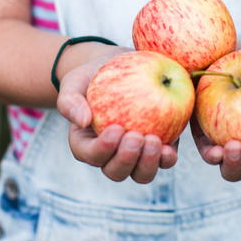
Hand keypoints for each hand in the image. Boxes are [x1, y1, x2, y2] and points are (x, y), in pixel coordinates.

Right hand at [55, 47, 179, 182]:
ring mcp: (135, 155)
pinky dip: (167, 157)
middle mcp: (110, 156)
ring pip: (141, 174)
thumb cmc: (90, 76)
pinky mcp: (157, 147)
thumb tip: (82, 121)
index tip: (116, 129)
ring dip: (148, 164)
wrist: (117, 67)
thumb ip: (70, 101)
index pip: (91, 155)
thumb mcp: (74, 82)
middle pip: (116, 172)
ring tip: (154, 142)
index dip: (103, 149)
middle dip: (127, 160)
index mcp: (86, 145)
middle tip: (136, 136)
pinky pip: (163, 161)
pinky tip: (170, 147)